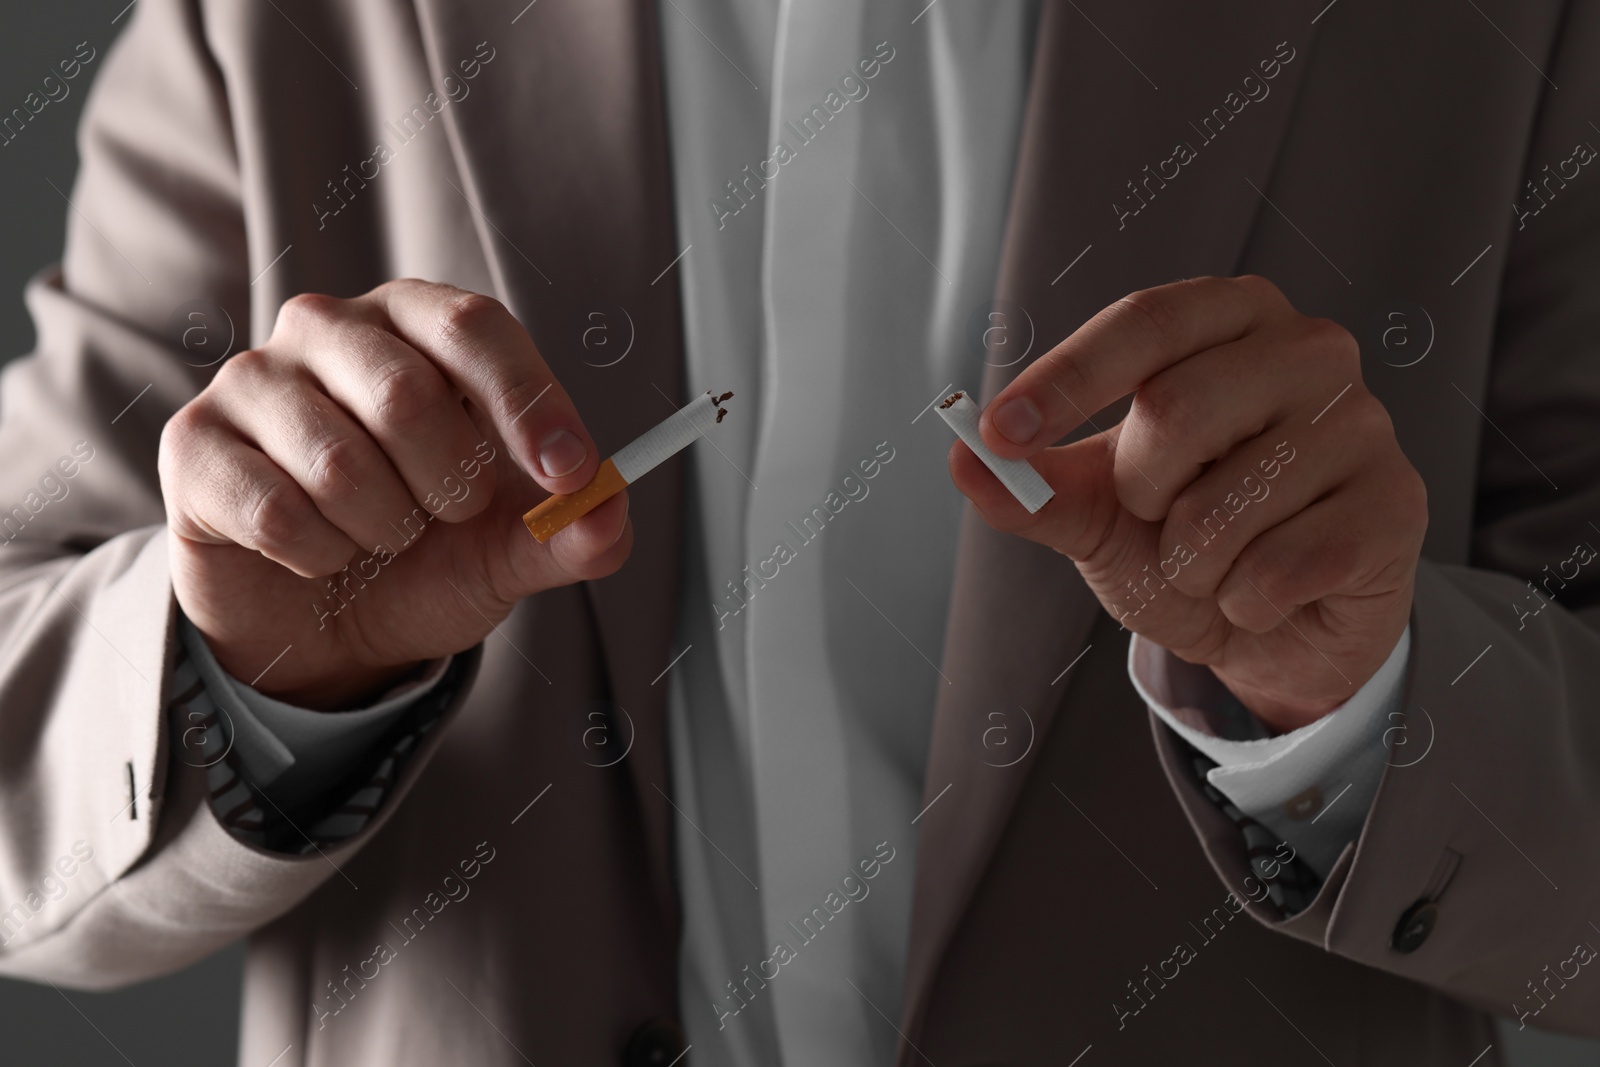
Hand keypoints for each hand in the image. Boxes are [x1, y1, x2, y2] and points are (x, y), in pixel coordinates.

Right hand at [159, 279, 631, 708]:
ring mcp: (252, 379)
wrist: (325, 622)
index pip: (474, 327)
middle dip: (447, 487)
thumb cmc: (424, 557)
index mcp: (417, 323)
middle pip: (406, 394)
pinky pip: (276, 511)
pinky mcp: (194, 444)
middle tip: (443, 516)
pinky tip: (317, 555)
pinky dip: (319, 557)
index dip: (528, 402)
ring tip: (377, 536)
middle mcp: (328, 328)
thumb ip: (569, 534)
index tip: (569, 474)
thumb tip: (608, 514)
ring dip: (381, 530)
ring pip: (338, 463)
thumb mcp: (509, 550)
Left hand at [951, 275, 1426, 731]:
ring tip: (1218, 563)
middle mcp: (1309, 349)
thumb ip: (1034, 487)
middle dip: (1141, 494)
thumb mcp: (1100, 511)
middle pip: (1175, 412)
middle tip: (1161, 519)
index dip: (1066, 379)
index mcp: (1231, 319)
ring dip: (1190, 564)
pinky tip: (1267, 594)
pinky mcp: (1396, 505)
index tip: (1001, 433)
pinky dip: (1242, 604)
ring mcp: (1363, 423)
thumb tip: (962, 461)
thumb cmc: (1190, 538)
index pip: (1143, 323)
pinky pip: (1277, 569)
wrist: (1277, 625)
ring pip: (1224, 505)